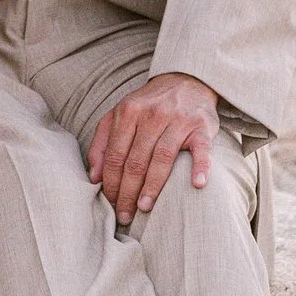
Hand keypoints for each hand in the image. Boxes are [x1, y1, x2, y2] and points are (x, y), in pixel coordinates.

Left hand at [87, 72, 220, 218]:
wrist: (186, 80)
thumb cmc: (149, 105)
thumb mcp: (119, 115)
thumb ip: (103, 142)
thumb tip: (94, 176)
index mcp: (128, 112)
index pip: (116, 155)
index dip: (111, 183)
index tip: (110, 204)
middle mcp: (152, 115)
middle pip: (136, 160)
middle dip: (127, 192)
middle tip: (124, 215)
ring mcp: (178, 120)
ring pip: (162, 158)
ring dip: (152, 186)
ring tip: (144, 208)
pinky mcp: (201, 127)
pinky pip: (201, 149)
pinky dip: (200, 167)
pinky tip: (196, 185)